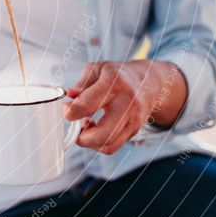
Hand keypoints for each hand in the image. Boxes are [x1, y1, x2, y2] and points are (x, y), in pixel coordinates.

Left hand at [63, 60, 187, 154]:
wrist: (149, 81)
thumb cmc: (118, 74)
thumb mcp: (97, 70)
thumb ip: (80, 85)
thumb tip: (68, 97)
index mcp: (114, 83)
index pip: (86, 106)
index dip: (69, 111)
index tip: (66, 108)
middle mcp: (128, 102)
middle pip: (102, 134)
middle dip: (81, 137)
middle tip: (74, 126)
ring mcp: (134, 119)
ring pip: (107, 144)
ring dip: (89, 141)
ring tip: (85, 126)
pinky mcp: (135, 130)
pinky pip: (113, 146)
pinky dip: (98, 143)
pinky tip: (95, 129)